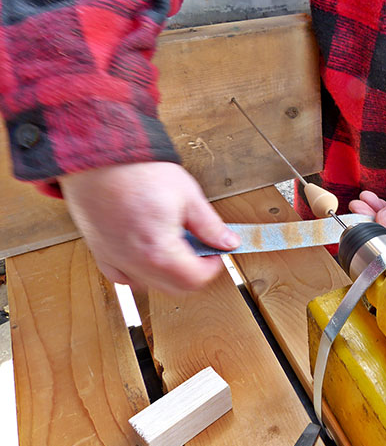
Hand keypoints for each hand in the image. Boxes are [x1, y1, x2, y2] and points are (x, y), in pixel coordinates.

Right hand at [59, 162, 239, 293]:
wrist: (98, 157)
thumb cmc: (138, 171)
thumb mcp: (187, 195)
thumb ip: (210, 225)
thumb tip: (227, 241)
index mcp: (158, 250)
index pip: (194, 280)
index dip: (212, 267)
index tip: (216, 253)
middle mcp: (134, 261)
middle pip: (174, 288)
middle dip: (193, 273)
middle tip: (200, 249)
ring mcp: (114, 259)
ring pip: (149, 285)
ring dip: (168, 274)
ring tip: (175, 245)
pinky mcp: (101, 252)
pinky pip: (122, 278)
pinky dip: (139, 273)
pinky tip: (149, 254)